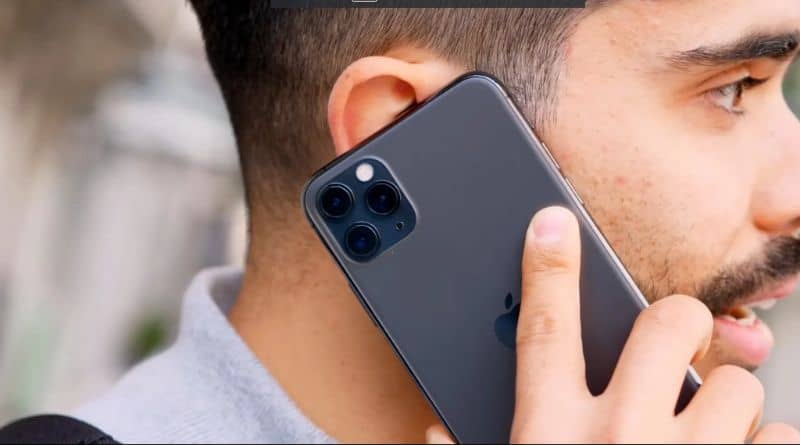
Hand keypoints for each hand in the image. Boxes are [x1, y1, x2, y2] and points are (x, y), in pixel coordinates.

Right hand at [427, 206, 799, 443]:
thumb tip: (432, 434)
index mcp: (550, 436)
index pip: (541, 327)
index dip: (546, 267)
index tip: (552, 223)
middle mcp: (619, 439)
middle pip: (663, 324)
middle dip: (676, 319)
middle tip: (669, 343)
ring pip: (736, 380)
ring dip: (727, 395)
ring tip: (705, 424)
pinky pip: (779, 439)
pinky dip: (767, 444)